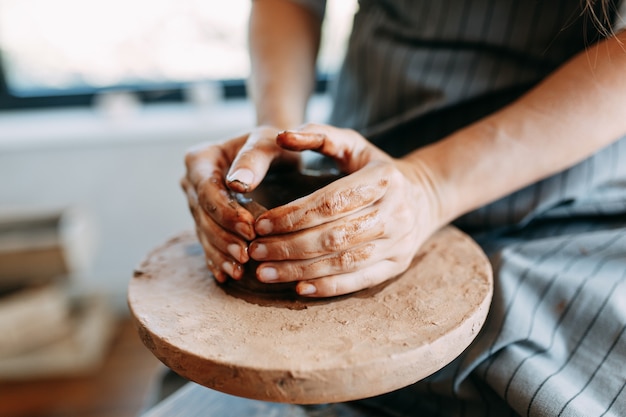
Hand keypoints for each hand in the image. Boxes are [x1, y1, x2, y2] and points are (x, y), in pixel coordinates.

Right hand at [181, 125, 297, 281]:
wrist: (274, 154)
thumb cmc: (272, 144)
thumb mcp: (267, 142)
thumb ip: (254, 158)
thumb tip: (238, 183)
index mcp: (200, 159)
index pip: (207, 190)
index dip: (226, 212)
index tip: (250, 228)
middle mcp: (192, 182)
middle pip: (203, 215)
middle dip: (224, 238)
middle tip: (246, 256)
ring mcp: (196, 204)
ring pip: (204, 233)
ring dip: (221, 253)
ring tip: (240, 270)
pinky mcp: (206, 222)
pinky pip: (208, 243)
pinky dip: (218, 260)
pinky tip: (229, 275)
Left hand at [248, 123, 444, 296]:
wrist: (423, 196)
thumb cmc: (376, 168)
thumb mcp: (354, 144)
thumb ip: (319, 136)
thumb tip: (282, 136)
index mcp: (384, 179)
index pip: (331, 201)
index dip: (292, 215)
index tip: (261, 224)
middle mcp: (396, 212)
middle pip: (334, 235)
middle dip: (289, 246)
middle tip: (255, 251)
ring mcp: (400, 242)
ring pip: (344, 262)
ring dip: (301, 270)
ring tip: (266, 272)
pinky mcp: (398, 265)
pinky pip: (360, 281)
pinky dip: (328, 287)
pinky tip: (299, 289)